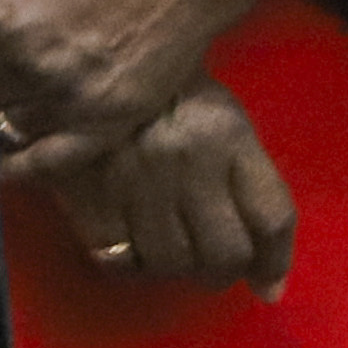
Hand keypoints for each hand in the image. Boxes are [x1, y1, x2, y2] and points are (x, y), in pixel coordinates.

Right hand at [15, 77, 297, 294]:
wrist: (73, 62)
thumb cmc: (157, 91)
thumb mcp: (215, 116)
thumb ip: (247, 183)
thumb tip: (269, 285)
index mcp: (225, 131)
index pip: (272, 218)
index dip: (274, 262)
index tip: (265, 282)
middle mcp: (187, 157)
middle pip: (225, 252)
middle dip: (221, 271)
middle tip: (207, 266)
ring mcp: (135, 177)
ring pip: (173, 262)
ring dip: (174, 269)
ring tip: (165, 251)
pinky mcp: (85, 191)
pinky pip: (118, 259)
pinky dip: (127, 264)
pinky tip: (126, 246)